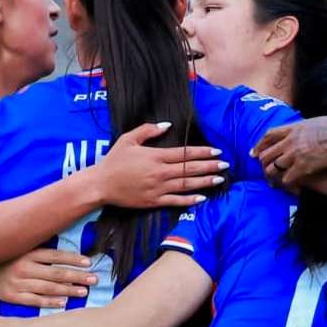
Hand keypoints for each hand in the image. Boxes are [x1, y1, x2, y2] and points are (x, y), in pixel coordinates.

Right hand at [0, 248, 96, 307]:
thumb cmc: (8, 258)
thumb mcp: (21, 247)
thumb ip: (39, 247)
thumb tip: (65, 245)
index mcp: (28, 252)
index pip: (55, 256)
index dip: (73, 259)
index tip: (89, 263)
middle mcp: (24, 267)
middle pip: (56, 273)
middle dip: (77, 276)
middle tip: (94, 279)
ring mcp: (18, 283)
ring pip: (48, 288)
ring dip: (68, 290)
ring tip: (84, 292)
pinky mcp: (12, 297)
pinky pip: (34, 300)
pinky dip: (50, 302)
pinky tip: (64, 302)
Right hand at [93, 122, 228, 207]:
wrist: (101, 184)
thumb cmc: (114, 161)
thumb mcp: (128, 139)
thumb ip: (148, 130)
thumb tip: (167, 125)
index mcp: (155, 156)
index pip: (184, 153)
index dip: (202, 152)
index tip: (216, 151)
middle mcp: (160, 172)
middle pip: (190, 169)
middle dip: (209, 166)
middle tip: (225, 165)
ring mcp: (158, 188)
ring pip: (186, 185)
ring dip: (205, 182)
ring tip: (220, 179)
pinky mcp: (154, 201)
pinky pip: (176, 201)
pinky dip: (190, 200)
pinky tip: (202, 198)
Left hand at [252, 116, 326, 189]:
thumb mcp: (318, 121)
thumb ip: (307, 127)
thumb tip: (307, 129)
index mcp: (294, 128)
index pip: (269, 135)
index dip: (259, 144)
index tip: (254, 152)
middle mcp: (290, 141)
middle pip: (267, 153)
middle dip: (263, 164)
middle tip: (264, 171)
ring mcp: (294, 155)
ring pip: (272, 168)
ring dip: (272, 176)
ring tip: (274, 183)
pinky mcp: (302, 168)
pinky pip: (286, 179)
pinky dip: (286, 185)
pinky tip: (290, 188)